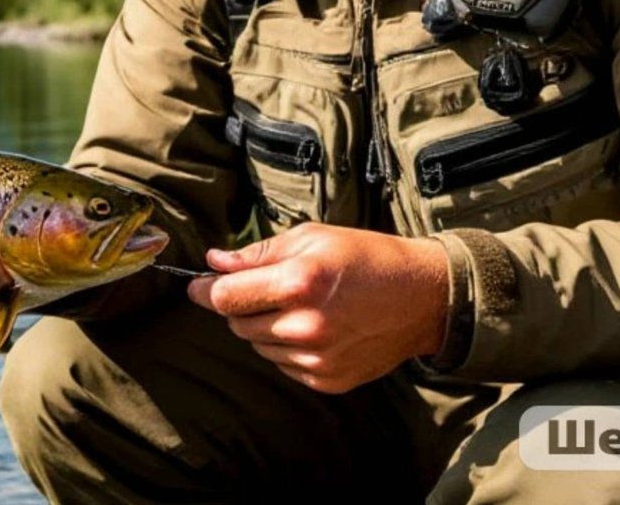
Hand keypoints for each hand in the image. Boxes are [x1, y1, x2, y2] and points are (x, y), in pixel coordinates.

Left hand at [185, 222, 447, 393]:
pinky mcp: (328, 380)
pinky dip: (287, 347)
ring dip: (265, 326)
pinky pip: (284, 365)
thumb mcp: (312, 238)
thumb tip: (214, 262)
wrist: (423, 297)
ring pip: (259, 346)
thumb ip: (257, 254)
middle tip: (264, 287)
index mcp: (298, 283)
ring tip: (299, 305)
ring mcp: (317, 359)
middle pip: (237, 323)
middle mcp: (305, 327)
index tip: (196, 285)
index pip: (225, 297)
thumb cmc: (366, 257)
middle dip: (240, 304)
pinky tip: (315, 327)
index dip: (205, 290)